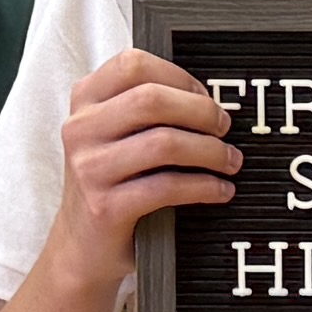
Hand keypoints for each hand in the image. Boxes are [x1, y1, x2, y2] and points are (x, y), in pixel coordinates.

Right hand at [55, 45, 240, 280]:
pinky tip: (220, 190)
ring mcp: (89, 168)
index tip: (205, 96)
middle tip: (224, 128)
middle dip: (201, 111)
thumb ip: (147, 109)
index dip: (179, 76)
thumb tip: (211, 100)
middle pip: (152, 99)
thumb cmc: (113, 183)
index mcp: (84, 100)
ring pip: (165, 143)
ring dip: (210, 151)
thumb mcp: (115, 135)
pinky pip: (167, 187)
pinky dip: (204, 186)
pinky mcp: (105, 207)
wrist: (82, 247)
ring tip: (230, 161)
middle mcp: (81, 129)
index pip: (133, 64)